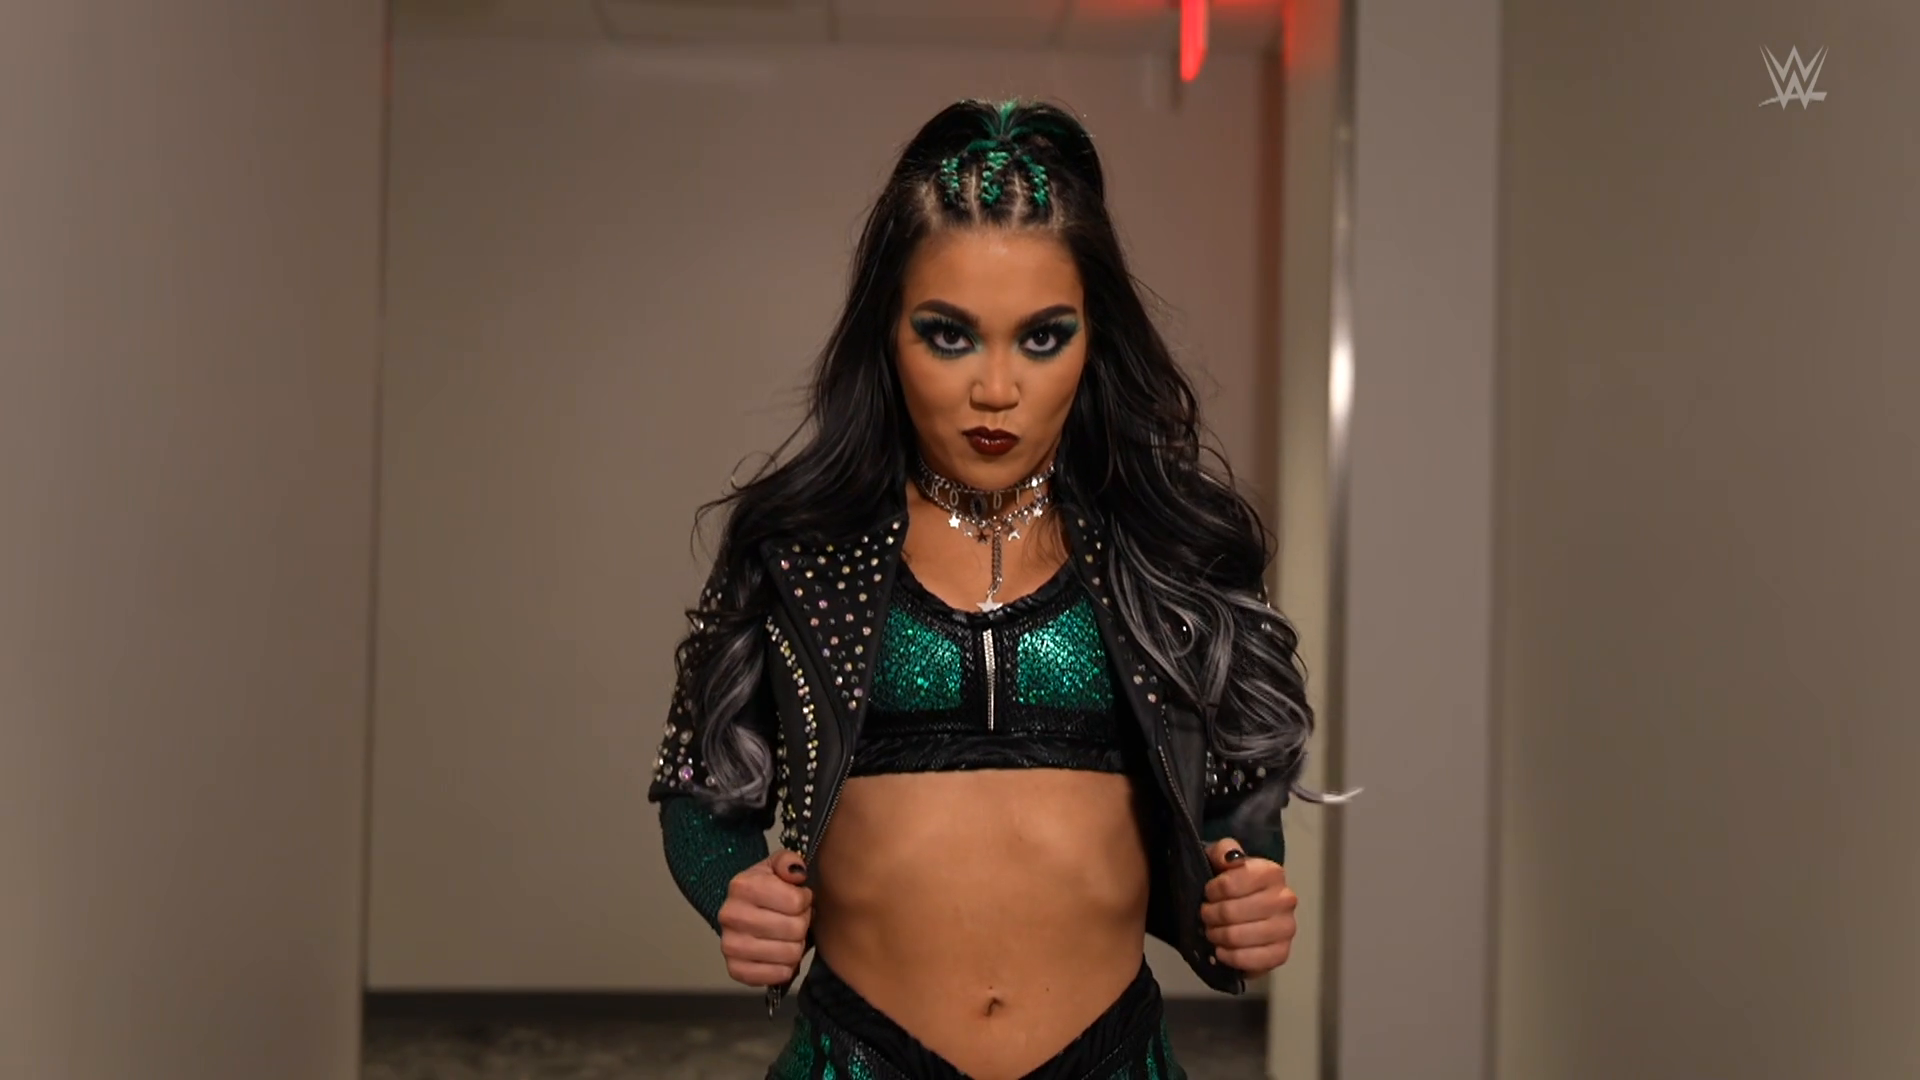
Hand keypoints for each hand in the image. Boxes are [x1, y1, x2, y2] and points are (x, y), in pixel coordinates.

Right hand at [716, 851, 812, 986]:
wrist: (744, 910)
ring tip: (788, 935)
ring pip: (789, 955)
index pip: (796, 901)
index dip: (805, 900)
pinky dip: (786, 968)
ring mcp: (730, 945)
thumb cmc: (767, 889)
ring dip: (796, 946)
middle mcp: (731, 915)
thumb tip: (796, 872)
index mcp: (742, 885)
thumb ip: (790, 861)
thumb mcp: (778, 866)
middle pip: (795, 929)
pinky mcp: (734, 969)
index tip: (799, 898)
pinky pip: (777, 976)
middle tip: (795, 918)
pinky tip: (780, 954)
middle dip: (802, 923)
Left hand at [1201, 838, 1297, 975]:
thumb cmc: (1233, 881)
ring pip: (1239, 937)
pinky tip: (1222, 951)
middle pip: (1232, 913)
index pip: (1230, 884)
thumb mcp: (1222, 858)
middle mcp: (1285, 899)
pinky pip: (1251, 960)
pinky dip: (1230, 957)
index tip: (1208, 893)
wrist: (1249, 906)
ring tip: (1212, 932)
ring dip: (1217, 936)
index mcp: (1271, 872)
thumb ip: (1223, 850)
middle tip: (1206, 916)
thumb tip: (1228, 858)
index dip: (1212, 891)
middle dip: (1210, 916)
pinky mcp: (1282, 953)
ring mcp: (1286, 928)